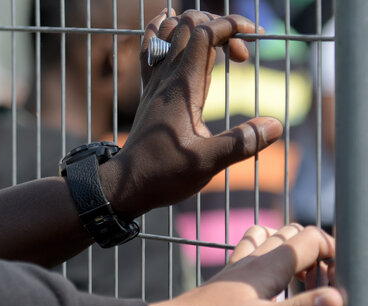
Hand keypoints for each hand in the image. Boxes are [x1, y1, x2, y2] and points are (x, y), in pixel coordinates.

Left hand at [100, 10, 282, 217]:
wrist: (126, 184)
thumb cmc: (163, 174)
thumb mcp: (206, 163)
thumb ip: (240, 143)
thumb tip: (275, 125)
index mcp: (182, 88)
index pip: (204, 34)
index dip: (231, 25)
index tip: (257, 37)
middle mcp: (166, 78)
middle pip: (188, 25)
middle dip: (220, 26)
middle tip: (242, 56)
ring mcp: (155, 82)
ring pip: (169, 32)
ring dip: (195, 27)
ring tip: (219, 45)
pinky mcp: (150, 91)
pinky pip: (151, 48)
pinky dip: (162, 31)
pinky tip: (170, 25)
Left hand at [150, 224, 342, 305]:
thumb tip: (339, 298)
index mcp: (268, 264)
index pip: (310, 238)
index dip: (332, 252)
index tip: (340, 279)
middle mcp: (253, 258)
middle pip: (291, 234)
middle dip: (315, 251)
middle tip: (323, 284)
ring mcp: (238, 265)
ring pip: (269, 239)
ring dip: (290, 250)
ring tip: (301, 281)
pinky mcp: (227, 276)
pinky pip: (249, 251)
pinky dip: (266, 254)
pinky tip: (269, 280)